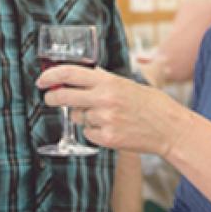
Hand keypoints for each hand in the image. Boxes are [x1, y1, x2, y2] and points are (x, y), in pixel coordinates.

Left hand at [37, 65, 190, 157]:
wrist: (169, 128)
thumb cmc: (149, 103)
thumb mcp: (125, 83)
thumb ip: (101, 78)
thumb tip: (76, 73)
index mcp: (108, 82)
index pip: (70, 73)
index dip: (50, 75)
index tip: (41, 80)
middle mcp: (104, 99)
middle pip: (64, 96)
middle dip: (52, 97)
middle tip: (49, 98)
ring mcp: (105, 120)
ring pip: (77, 117)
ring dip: (83, 116)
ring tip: (105, 115)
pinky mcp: (108, 138)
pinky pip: (87, 133)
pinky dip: (94, 131)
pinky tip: (111, 128)